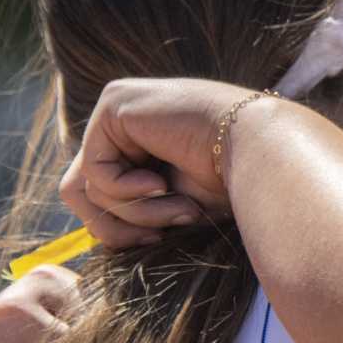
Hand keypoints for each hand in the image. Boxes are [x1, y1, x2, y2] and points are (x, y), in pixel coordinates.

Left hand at [57, 77, 247, 248]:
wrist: (261, 152)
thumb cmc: (231, 183)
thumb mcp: (171, 205)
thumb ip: (131, 207)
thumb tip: (93, 230)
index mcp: (140, 140)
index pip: (98, 194)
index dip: (120, 229)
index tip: (159, 238)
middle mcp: (124, 120)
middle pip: (81, 192)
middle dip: (116, 226)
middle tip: (157, 236)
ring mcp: (117, 108)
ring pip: (88, 188)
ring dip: (134, 213)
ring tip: (175, 209)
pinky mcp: (114, 104)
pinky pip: (94, 171)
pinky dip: (126, 192)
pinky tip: (161, 183)